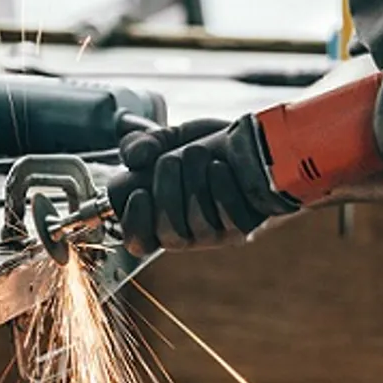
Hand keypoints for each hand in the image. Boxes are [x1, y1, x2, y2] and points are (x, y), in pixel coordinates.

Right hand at [107, 117, 296, 255]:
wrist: (247, 140)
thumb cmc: (201, 145)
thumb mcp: (166, 139)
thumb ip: (140, 145)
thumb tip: (134, 158)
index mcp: (156, 217)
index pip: (138, 243)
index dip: (135, 224)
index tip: (140, 192)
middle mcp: (185, 233)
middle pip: (169, 234)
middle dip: (166, 192)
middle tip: (171, 159)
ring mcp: (215, 234)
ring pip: (199, 225)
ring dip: (195, 183)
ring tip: (198, 153)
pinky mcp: (243, 225)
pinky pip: (228, 216)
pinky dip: (221, 187)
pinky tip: (219, 166)